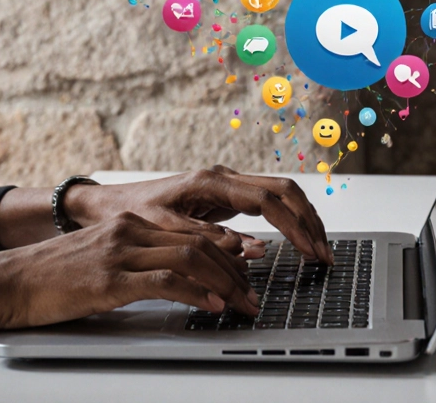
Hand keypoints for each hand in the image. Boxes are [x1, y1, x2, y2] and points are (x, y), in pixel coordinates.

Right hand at [0, 211, 260, 330]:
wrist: (7, 281)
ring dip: (225, 283)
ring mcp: (119, 252)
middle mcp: (128, 230)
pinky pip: (166, 281)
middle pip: (199, 242)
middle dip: (235, 270)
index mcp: (129, 224)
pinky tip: (212, 305)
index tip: (247, 272)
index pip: (192, 233)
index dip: (227, 253)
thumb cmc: (49, 278)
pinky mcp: (110, 278)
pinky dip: (196, 293)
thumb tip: (176, 281)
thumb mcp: (100, 261)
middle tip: (253, 294)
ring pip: (190, 258)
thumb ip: (135, 263)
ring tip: (242, 303)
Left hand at [65, 165, 332, 264]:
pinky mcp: (226, 198)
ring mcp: (227, 187)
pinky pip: (267, 205)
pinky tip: (299, 243)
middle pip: (284, 191)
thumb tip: (251, 249)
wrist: (110, 203)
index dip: (294, 227)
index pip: (267, 201)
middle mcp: (224, 178)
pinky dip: (288, 222)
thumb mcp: (163, 229)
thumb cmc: (131, 212)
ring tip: (319, 251)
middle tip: (325, 255)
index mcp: (211, 182)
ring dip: (303, 221)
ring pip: (280, 195)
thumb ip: (205, 238)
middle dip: (309, 221)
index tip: (310, 252)